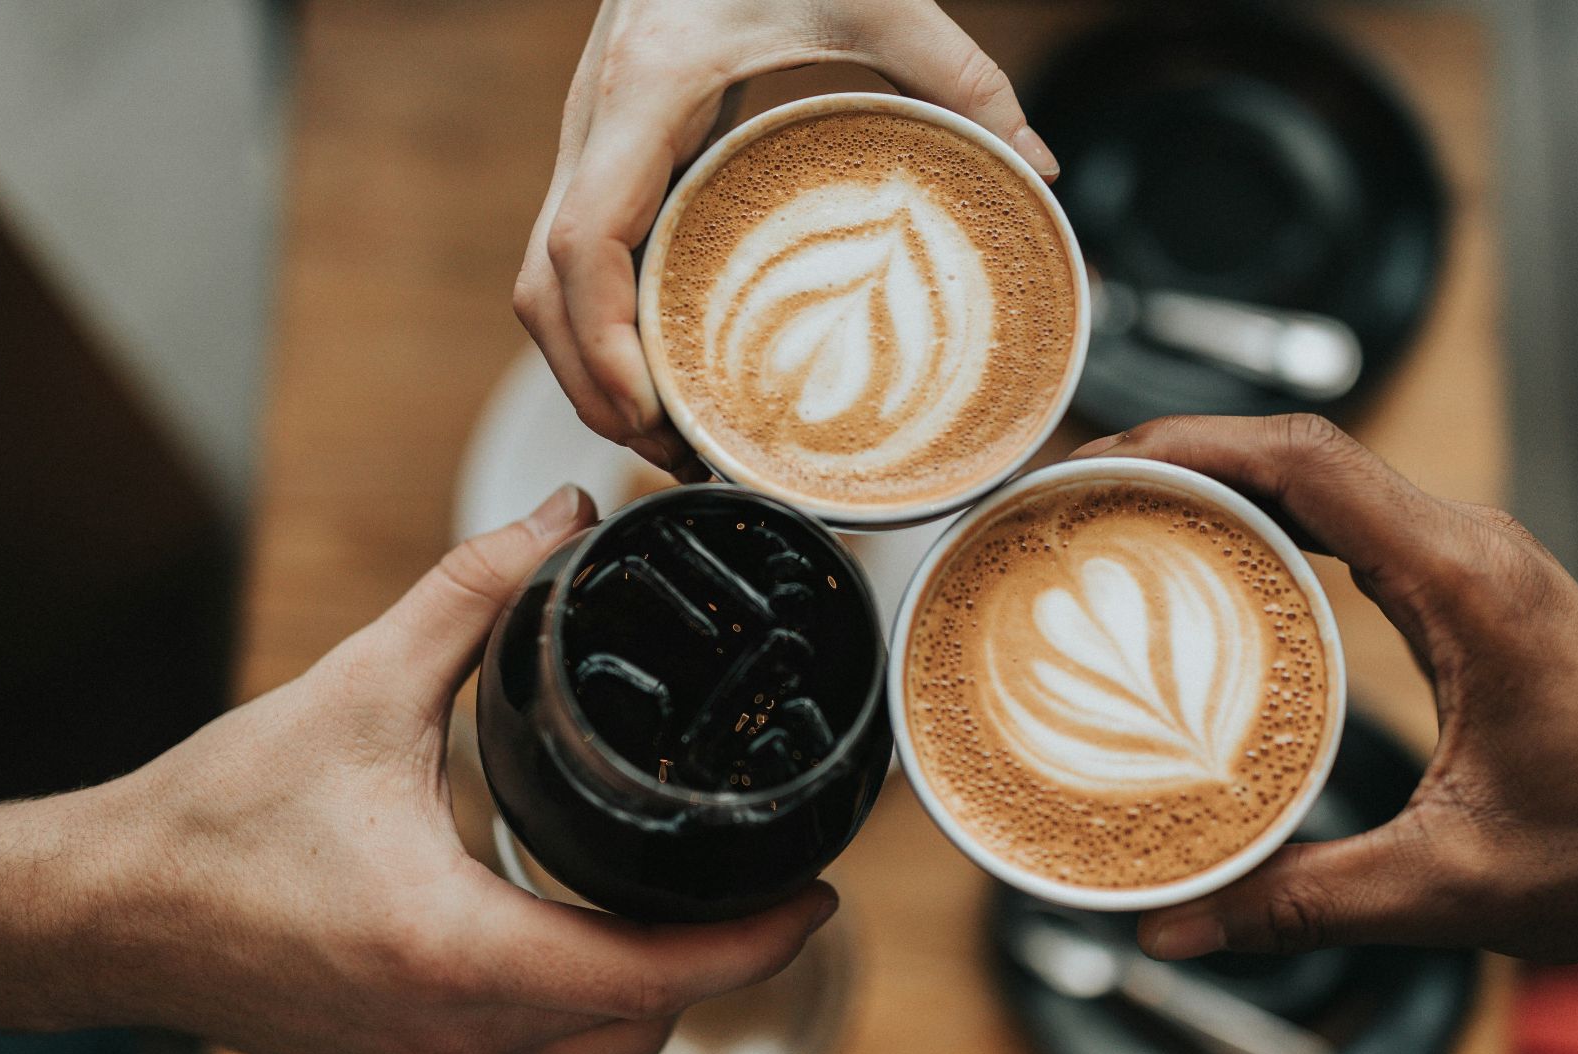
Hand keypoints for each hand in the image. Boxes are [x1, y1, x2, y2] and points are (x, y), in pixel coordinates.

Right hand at [0, 486, 836, 1053]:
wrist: (109, 910)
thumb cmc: (219, 817)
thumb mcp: (359, 688)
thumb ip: (472, 595)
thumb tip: (558, 518)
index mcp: (456, 952)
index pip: (657, 976)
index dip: (757, 941)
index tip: (818, 892)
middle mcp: (452, 1040)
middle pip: (643, 1028)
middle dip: (720, 963)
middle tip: (761, 881)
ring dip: (654, 994)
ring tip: (690, 906)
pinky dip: (584, 1015)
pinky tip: (588, 942)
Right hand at [514, 0, 1057, 479]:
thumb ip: (959, 73)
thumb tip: (1035, 165)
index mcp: (644, 92)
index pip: (581, 244)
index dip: (600, 344)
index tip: (650, 412)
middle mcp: (595, 124)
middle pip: (542, 290)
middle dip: (592, 386)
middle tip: (673, 456)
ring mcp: (592, 140)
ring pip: (545, 282)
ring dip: (589, 367)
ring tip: (669, 435)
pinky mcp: (611, 151)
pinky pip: (578, 258)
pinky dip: (603, 326)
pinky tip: (664, 364)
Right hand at [1070, 416, 1577, 963]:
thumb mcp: (1451, 884)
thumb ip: (1304, 900)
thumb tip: (1177, 923)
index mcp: (1468, 583)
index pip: (1310, 461)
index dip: (1191, 444)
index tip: (1100, 462)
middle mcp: (1467, 546)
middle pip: (1299, 451)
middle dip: (1178, 454)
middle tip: (1074, 495)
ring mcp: (1465, 558)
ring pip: (1320, 477)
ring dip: (1217, 481)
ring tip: (1113, 515)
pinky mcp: (1460, 586)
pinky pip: (1344, 520)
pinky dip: (1264, 521)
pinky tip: (1201, 562)